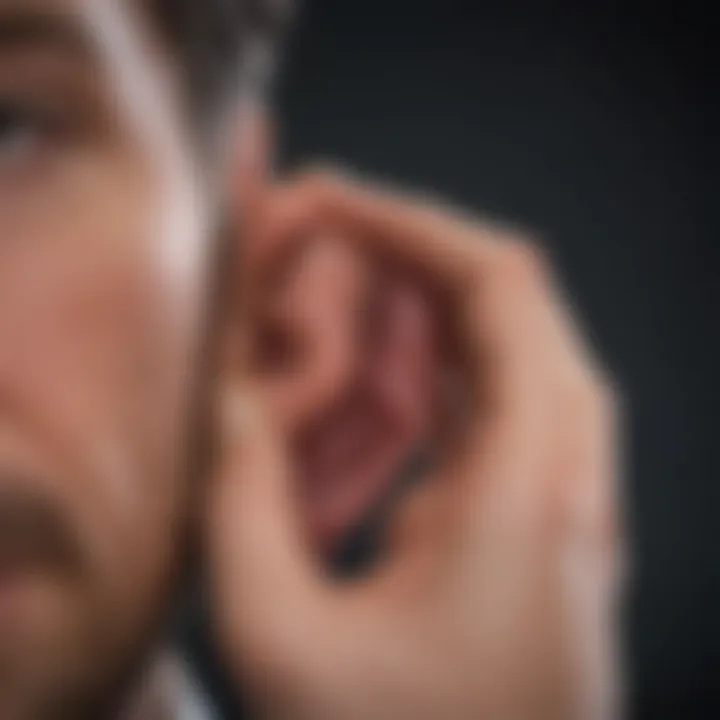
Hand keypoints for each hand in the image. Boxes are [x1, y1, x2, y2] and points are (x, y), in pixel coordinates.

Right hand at [207, 171, 622, 719]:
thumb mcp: (284, 645)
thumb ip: (240, 503)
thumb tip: (226, 397)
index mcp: (532, 487)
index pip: (501, 288)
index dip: (414, 225)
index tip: (336, 201)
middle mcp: (569, 473)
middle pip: (511, 302)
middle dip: (412, 254)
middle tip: (324, 235)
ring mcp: (563, 492)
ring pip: (507, 348)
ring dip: (421, 307)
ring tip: (337, 291)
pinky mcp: (540, 515)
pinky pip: (496, 403)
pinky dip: (434, 367)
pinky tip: (375, 370)